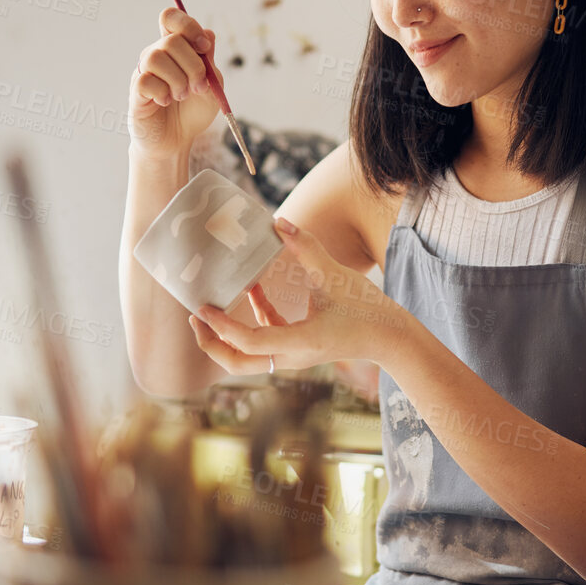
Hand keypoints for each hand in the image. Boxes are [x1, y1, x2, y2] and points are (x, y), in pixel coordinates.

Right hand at [128, 6, 220, 159]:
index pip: (171, 18)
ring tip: (182, 95)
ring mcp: (143, 71)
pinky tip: (166, 102)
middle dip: (193, 65)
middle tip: (199, 87)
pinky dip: (163, 93)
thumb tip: (208, 34)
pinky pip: (146, 81)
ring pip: (157, 57)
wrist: (177, 140)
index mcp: (175, 48)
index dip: (188, 26)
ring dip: (178, 79)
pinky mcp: (136, 91)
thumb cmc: (192, 111)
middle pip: (171, 40)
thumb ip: (209, 61)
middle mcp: (156, 54)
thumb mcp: (211, 85)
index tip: (204, 48)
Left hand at [188, 217, 409, 373]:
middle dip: (211, 344)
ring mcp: (294, 355)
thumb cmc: (367, 309)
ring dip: (227, 334)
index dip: (220, 326)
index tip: (202, 307)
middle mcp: (292, 356)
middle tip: (195, 317)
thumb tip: (278, 221)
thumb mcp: (335, 275)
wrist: (391, 337)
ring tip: (210, 307)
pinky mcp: (299, 348)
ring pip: (248, 356)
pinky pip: (266, 339)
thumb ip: (306, 247)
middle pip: (237, 363)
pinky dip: (253, 319)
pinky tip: (252, 290)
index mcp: (299, 342)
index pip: (248, 341)